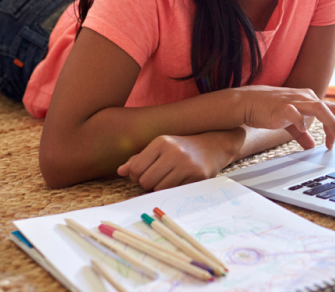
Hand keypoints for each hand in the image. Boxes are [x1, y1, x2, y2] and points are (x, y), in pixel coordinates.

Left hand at [117, 130, 241, 190]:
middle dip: (148, 184)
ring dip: (160, 188)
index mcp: (161, 142)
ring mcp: (186, 164)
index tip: (145, 173)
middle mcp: (173, 152)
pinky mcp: (197, 176)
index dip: (136, 176)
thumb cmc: (181, 148)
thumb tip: (120, 171)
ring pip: (159, 189)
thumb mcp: (160, 147)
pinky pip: (174, 192)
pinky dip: (173, 189)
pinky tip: (180, 180)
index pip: (135, 169)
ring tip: (169, 178)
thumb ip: (139, 159)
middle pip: (146, 181)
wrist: (213, 145)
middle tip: (157, 177)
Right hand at [235, 85, 334, 149]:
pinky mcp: (282, 107)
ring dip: (330, 122)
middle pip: (332, 108)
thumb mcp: (290, 123)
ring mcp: (294, 101)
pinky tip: (304, 131)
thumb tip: (312, 146)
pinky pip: (295, 112)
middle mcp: (305, 98)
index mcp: (310, 99)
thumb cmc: (270, 110)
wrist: (249, 102)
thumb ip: (302, 134)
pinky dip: (301, 121)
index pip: (332, 111)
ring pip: (319, 107)